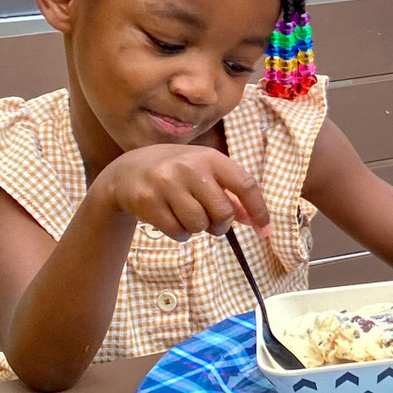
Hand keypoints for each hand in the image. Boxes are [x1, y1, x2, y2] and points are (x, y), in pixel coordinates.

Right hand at [98, 145, 271, 241]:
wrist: (127, 171)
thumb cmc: (176, 172)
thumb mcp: (204, 172)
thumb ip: (229, 192)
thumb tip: (251, 218)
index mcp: (210, 157)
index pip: (245, 184)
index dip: (258, 209)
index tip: (264, 231)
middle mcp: (190, 167)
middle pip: (223, 212)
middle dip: (220, 225)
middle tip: (210, 221)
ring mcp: (167, 183)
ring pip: (199, 225)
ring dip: (197, 229)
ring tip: (186, 216)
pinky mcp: (148, 201)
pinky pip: (177, 232)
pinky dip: (180, 234)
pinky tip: (171, 220)